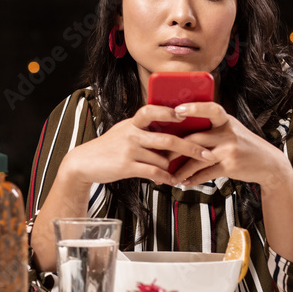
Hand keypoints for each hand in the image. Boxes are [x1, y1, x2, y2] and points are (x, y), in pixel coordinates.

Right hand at [63, 103, 212, 187]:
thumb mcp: (123, 131)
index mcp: (133, 123)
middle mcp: (132, 134)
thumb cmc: (107, 148)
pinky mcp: (126, 166)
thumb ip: (143, 129)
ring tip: (185, 173)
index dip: (170, 112)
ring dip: (175, 168)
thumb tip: (168, 129)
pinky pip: (153, 173)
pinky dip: (165, 178)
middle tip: (207, 154)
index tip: (188, 115)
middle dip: (191, 147)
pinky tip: (170, 181)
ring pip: (162, 159)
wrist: (84, 162)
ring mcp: (129, 150)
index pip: (153, 110)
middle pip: (167, 138)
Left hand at [173, 102, 289, 187]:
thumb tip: (178, 129)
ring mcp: (229, 150)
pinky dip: (193, 179)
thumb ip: (210, 127)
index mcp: (225, 120)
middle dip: (173, 148)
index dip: (194, 108)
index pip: (210, 109)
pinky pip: (206, 173)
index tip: (177, 110)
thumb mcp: (230, 129)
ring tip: (169, 176)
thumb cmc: (243, 144)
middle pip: (195, 138)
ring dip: (180, 169)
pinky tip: (185, 182)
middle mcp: (227, 133)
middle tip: (157, 154)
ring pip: (197, 159)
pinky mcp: (230, 166)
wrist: (268, 163)